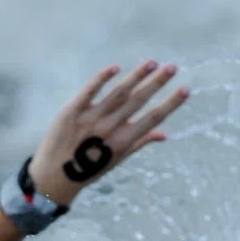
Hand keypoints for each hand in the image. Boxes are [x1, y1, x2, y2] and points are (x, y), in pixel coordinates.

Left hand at [28, 61, 189, 205]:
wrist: (54, 177)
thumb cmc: (89, 169)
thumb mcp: (117, 159)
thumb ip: (140, 143)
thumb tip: (165, 134)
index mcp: (123, 142)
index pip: (153, 118)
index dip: (170, 104)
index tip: (186, 89)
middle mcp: (109, 130)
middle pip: (138, 101)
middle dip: (157, 83)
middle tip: (173, 68)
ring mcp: (90, 120)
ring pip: (117, 93)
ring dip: (136, 76)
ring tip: (152, 63)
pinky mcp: (71, 112)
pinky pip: (89, 91)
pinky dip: (102, 79)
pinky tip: (116, 68)